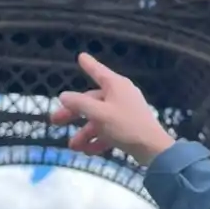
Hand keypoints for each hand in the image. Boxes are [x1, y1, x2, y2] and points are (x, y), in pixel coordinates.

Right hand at [49, 53, 177, 166]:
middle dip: (74, 113)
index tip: (81, 56)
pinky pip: (109, 131)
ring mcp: (125, 112)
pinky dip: (98, 140)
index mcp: (116, 86)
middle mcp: (121, 95)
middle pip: (92, 100)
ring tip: (73, 146)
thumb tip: (63, 95)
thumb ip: (80, 104)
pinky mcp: (129, 128)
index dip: (88, 65)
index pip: (98, 71)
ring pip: (99, 119)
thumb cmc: (126, 126)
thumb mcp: (99, 114)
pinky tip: (88, 152)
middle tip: (55, 121)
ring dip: (85, 132)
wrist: (153, 149)